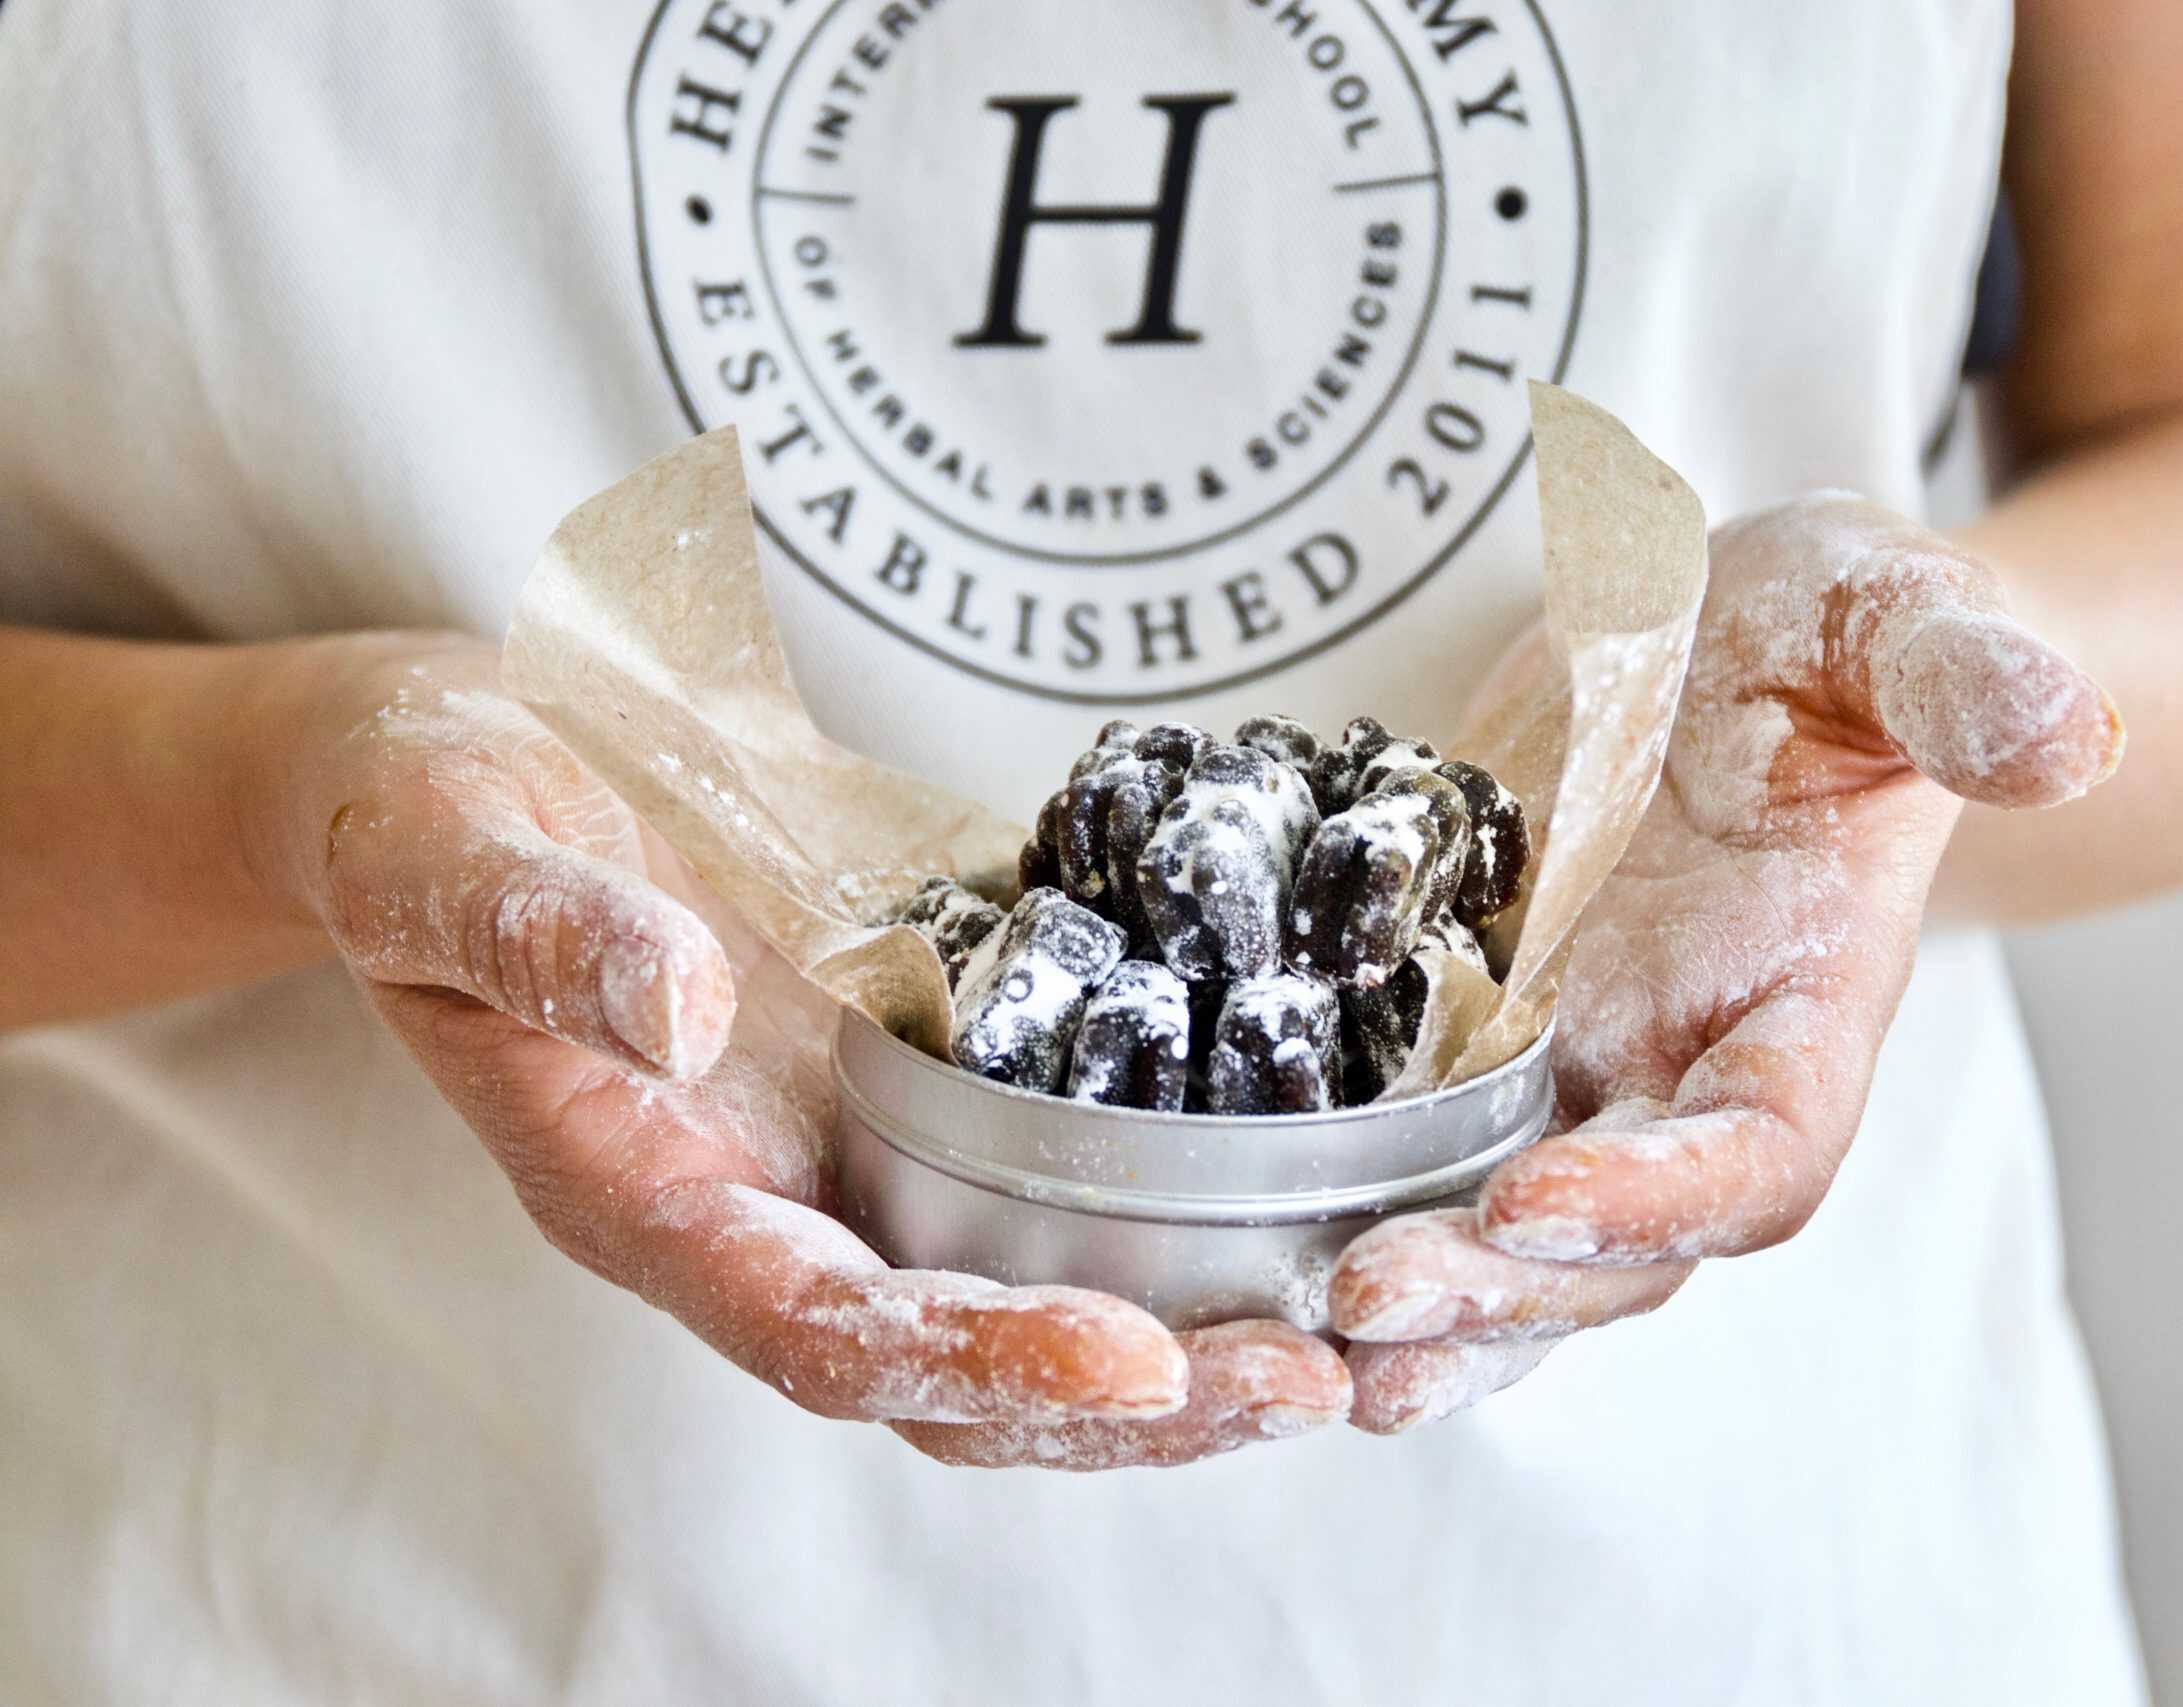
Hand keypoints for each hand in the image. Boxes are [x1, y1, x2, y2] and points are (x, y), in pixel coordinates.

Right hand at [249, 635, 1349, 1466]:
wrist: (469, 761)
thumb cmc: (423, 816)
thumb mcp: (443, 851)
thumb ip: (542, 937)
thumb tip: (685, 1002)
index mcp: (651, 1195)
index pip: (825, 1332)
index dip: (976, 1357)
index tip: (1132, 1360)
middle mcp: (769, 1208)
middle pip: (962, 1369)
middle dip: (1137, 1396)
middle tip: (1313, 1382)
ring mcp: (852, 1153)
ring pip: (1033, 1294)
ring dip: (1188, 1335)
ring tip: (1352, 1336)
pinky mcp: (919, 1078)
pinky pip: (1056, 1178)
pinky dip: (1180, 1208)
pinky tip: (1314, 1187)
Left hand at [1326, 495, 2123, 1430]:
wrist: (1713, 648)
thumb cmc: (1820, 636)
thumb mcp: (1885, 610)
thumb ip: (1961, 672)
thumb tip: (2063, 734)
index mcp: (1807, 1007)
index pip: (1763, 1151)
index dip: (1667, 1194)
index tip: (1544, 1196)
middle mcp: (1689, 1082)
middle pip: (1611, 1247)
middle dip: (1498, 1289)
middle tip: (1366, 1300)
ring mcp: (1572, 1082)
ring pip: (1497, 1245)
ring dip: (1410, 1311)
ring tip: (1296, 1344)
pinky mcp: (1466, 1054)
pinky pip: (1405, 1165)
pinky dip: (1330, 1221)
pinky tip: (1230, 1262)